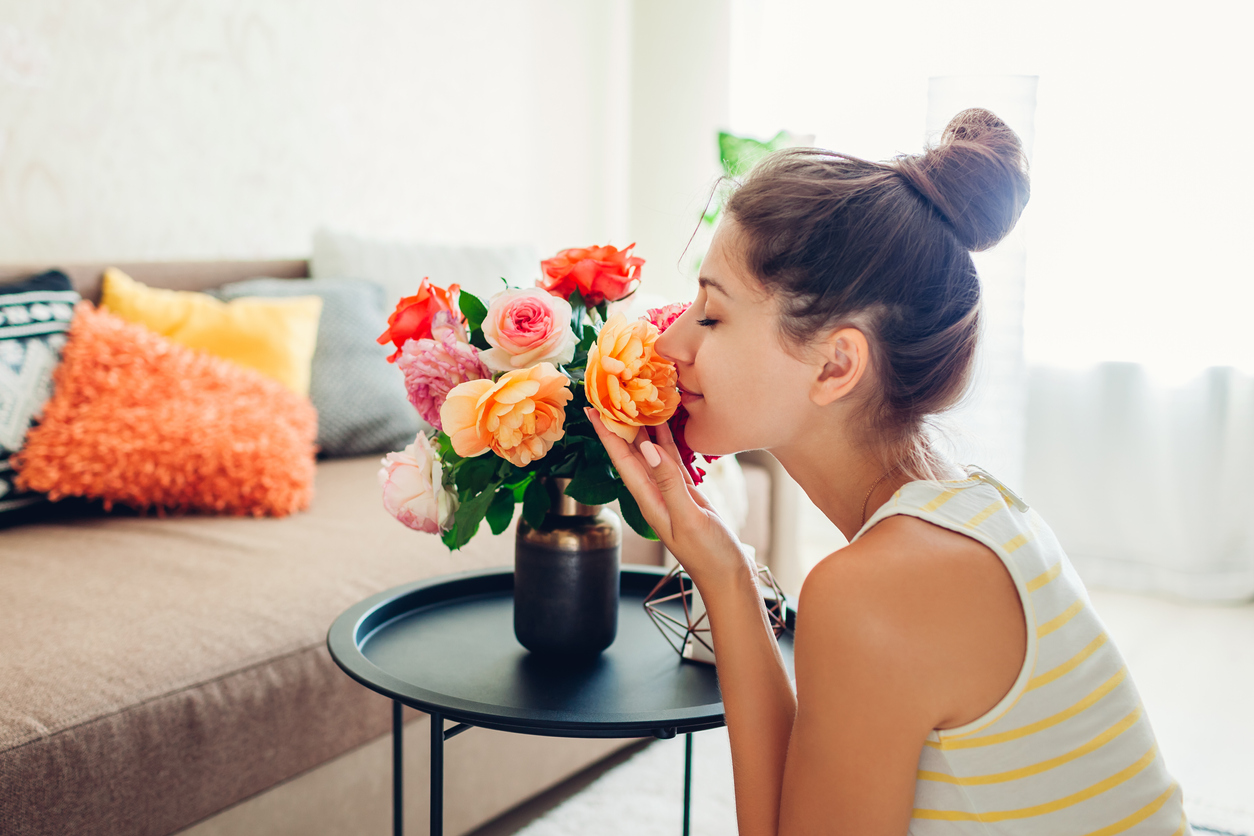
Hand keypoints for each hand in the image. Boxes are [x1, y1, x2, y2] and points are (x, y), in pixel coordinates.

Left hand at [584, 407, 750, 587]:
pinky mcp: (686, 493)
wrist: (728, 576)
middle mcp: (654, 493)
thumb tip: (646, 447)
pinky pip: (670, 460)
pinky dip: (666, 440)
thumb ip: (669, 482)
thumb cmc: (709, 555)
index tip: (592, 409)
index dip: (606, 434)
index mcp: (649, 500)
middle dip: (619, 425)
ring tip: (635, 400)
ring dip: (642, 428)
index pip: (621, 460)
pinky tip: (665, 425)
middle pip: (631, 452)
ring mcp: (669, 493)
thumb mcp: (689, 517)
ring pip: (650, 453)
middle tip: (610, 393)